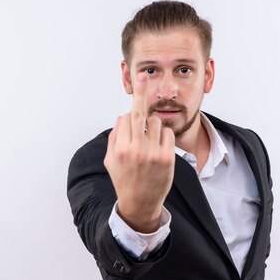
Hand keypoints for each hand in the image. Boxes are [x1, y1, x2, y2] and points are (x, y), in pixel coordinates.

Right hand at [104, 73, 175, 232]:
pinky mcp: (168, 157)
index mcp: (121, 148)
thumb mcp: (110, 160)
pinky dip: (164, 136)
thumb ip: (114, 138)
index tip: (138, 87)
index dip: (132, 109)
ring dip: (153, 126)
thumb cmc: (124, 179)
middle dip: (141, 93)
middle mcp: (137, 149)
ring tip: (149, 142)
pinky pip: (168, 133)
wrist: (140, 203)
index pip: (127, 117)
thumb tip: (122, 117)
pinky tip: (159, 148)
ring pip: (156, 122)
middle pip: (140, 113)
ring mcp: (154, 153)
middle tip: (142, 76)